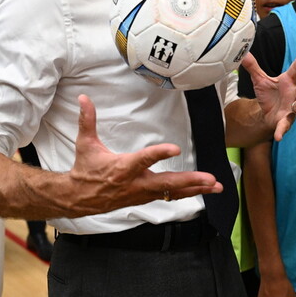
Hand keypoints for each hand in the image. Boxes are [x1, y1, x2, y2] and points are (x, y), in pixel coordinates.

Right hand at [68, 94, 221, 212]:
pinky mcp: (146, 197)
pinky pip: (170, 196)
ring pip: (173, 192)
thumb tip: (84, 98)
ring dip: (196, 189)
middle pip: (167, 182)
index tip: (176, 149)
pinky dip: (188, 193)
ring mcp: (143, 193)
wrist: (79, 198)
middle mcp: (136, 182)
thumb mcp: (85, 144)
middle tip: (210, 178)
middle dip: (190, 180)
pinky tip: (204, 190)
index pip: (143, 160)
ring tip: (216, 186)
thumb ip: (87, 120)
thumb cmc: (86, 169)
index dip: (159, 154)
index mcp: (123, 167)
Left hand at [240, 51, 295, 141]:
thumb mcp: (260, 80)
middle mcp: (294, 94)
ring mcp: (291, 108)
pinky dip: (281, 131)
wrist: (267, 113)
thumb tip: (243, 53)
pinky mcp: (285, 121)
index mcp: (288, 81)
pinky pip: (284, 126)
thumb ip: (253, 67)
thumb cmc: (269, 94)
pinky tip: (278, 136)